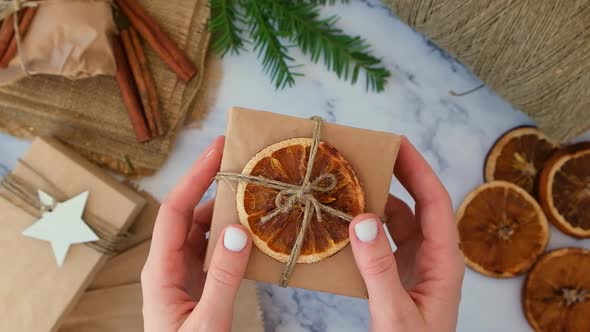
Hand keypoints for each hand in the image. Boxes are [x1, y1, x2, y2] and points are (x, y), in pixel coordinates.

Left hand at [141, 136, 252, 331]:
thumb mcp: (207, 322)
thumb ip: (223, 279)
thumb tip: (239, 231)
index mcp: (160, 271)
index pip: (173, 211)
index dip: (195, 178)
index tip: (217, 151)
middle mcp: (168, 264)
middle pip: (188, 213)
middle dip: (212, 184)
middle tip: (241, 161)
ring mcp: (183, 272)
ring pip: (203, 229)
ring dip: (225, 209)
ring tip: (253, 191)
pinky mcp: (198, 281)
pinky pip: (214, 247)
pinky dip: (232, 233)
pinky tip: (253, 228)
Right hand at [349, 137, 464, 331]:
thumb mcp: (395, 314)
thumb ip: (379, 269)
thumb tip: (361, 219)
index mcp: (442, 261)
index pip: (434, 202)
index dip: (418, 169)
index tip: (396, 142)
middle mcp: (431, 257)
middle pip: (417, 205)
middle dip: (395, 177)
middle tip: (367, 154)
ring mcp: (414, 266)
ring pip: (397, 222)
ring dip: (375, 202)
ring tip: (348, 185)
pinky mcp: (397, 276)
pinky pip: (382, 242)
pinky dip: (365, 228)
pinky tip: (344, 224)